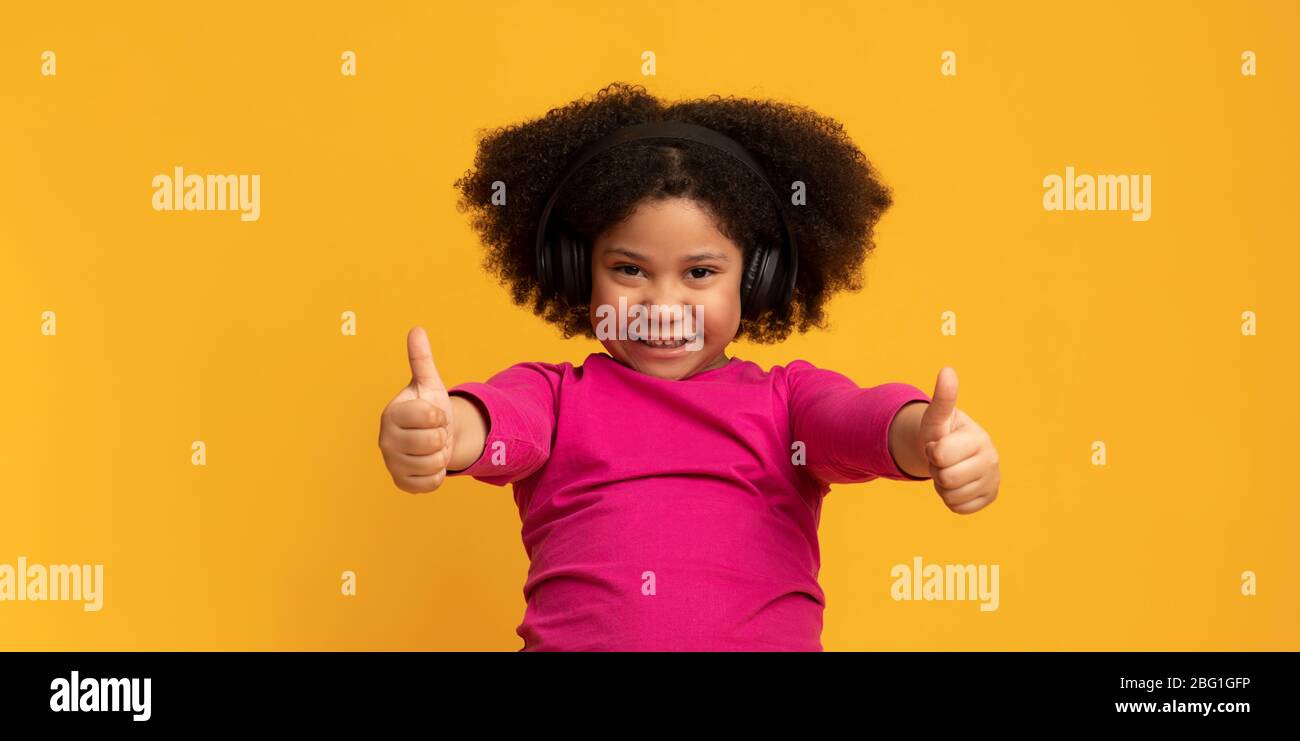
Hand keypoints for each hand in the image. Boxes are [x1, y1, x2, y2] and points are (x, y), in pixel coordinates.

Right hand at [378, 326, 455, 492]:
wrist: (432, 436)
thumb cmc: (429, 408)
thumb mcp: (429, 384)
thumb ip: (421, 359)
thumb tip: (416, 330)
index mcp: (391, 413)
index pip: (430, 416)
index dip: (440, 415)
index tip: (433, 414)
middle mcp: (385, 439)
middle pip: (433, 442)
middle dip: (442, 436)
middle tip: (433, 432)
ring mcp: (391, 463)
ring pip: (434, 464)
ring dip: (441, 455)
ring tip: (432, 447)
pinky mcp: (400, 483)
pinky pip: (431, 483)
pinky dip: (437, 474)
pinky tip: (429, 463)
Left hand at [918, 367, 1000, 513]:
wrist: (949, 453)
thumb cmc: (942, 433)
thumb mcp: (937, 417)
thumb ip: (942, 397)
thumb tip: (947, 370)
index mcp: (980, 439)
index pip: (940, 456)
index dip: (932, 452)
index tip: (939, 444)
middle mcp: (993, 460)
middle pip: (946, 478)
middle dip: (936, 470)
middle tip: (943, 460)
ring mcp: (993, 481)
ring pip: (951, 496)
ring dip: (942, 485)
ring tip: (949, 469)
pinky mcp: (989, 498)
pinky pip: (958, 508)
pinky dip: (950, 499)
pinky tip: (956, 484)